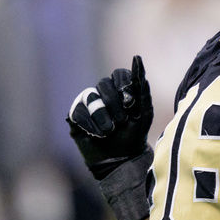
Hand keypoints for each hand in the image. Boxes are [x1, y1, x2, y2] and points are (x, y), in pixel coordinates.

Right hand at [67, 56, 152, 179]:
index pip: (119, 74)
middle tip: (122, 121)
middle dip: (114, 103)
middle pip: (104, 83)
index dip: (124, 86)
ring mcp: (88, 104)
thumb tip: (137, 58)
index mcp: (121, 90)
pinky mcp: (76, 116)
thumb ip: (142, 87)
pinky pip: (79, 111)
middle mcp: (103, 94)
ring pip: (90, 97)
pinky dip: (90, 124)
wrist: (121, 161)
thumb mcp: (144, 112)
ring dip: (102, 116)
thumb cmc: (135, 136)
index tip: (130, 103)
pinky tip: (97, 134)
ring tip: (109, 131)